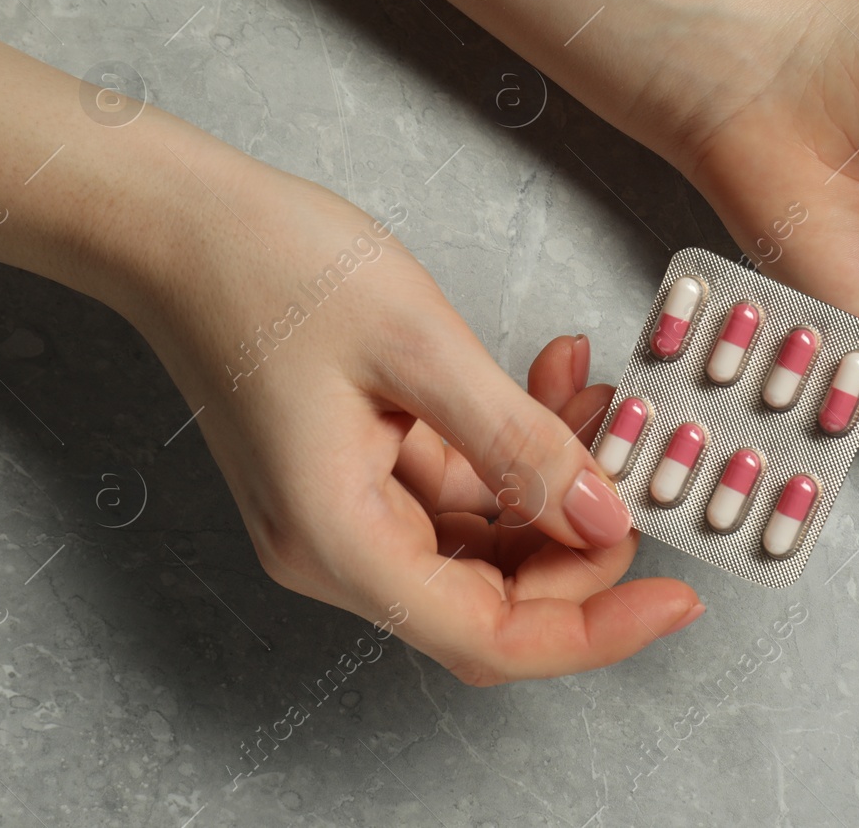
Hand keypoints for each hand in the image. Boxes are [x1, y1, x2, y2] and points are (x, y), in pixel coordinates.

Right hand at [122, 131, 701, 683]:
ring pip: (488, 545)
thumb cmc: (274, 268)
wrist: (179, 222)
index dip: (596, 629)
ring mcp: (347, 514)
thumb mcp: (419, 346)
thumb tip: (603, 519)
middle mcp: (338, 549)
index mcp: (339, 540)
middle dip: (585, 545)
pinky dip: (517, 452)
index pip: (491, 635)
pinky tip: (552, 383)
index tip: (679, 592)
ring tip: (599, 398)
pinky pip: (462, 493)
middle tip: (642, 465)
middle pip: (495, 601)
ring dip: (558, 486)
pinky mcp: (358, 474)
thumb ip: (518, 442)